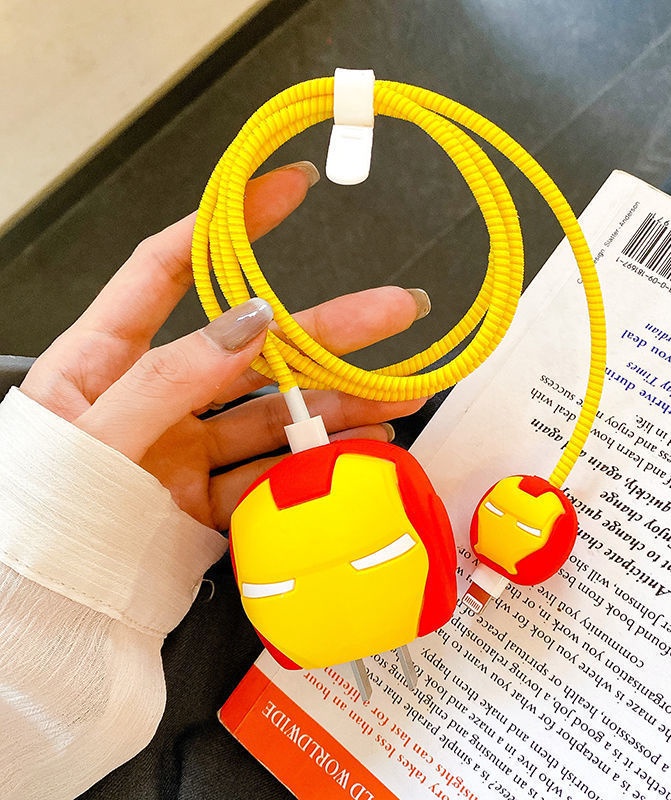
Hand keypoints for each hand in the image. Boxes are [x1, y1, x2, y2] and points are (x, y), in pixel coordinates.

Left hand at [21, 163, 425, 529]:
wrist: (30, 616)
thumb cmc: (32, 516)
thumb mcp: (90, 437)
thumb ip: (168, 378)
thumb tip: (252, 321)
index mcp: (100, 361)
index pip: (168, 269)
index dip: (230, 225)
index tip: (287, 190)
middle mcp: (151, 398)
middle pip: (250, 348)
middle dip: (327, 328)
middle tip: (394, 311)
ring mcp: (181, 453)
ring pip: (272, 416)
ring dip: (337, 405)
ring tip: (396, 395)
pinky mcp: (203, 504)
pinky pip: (269, 478)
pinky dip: (316, 466)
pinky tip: (360, 452)